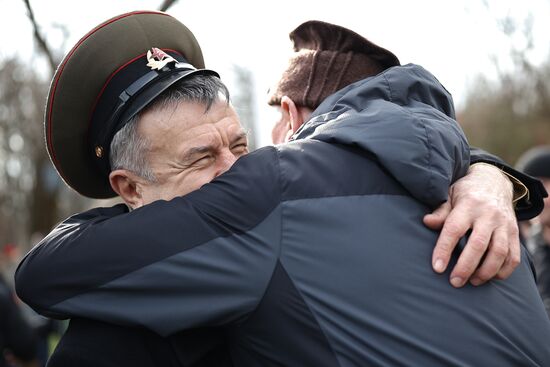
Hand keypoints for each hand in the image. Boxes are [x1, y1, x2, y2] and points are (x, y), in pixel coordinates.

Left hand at [424, 163, 519, 287]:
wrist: (494, 182)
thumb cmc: (465, 193)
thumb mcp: (449, 195)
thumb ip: (440, 211)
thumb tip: (426, 222)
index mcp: (468, 205)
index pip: (454, 229)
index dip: (444, 249)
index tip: (437, 268)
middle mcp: (488, 214)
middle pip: (478, 244)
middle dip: (466, 267)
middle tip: (454, 282)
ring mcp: (504, 224)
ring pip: (499, 252)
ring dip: (485, 272)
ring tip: (472, 282)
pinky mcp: (515, 232)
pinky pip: (514, 256)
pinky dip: (504, 271)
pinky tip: (490, 278)